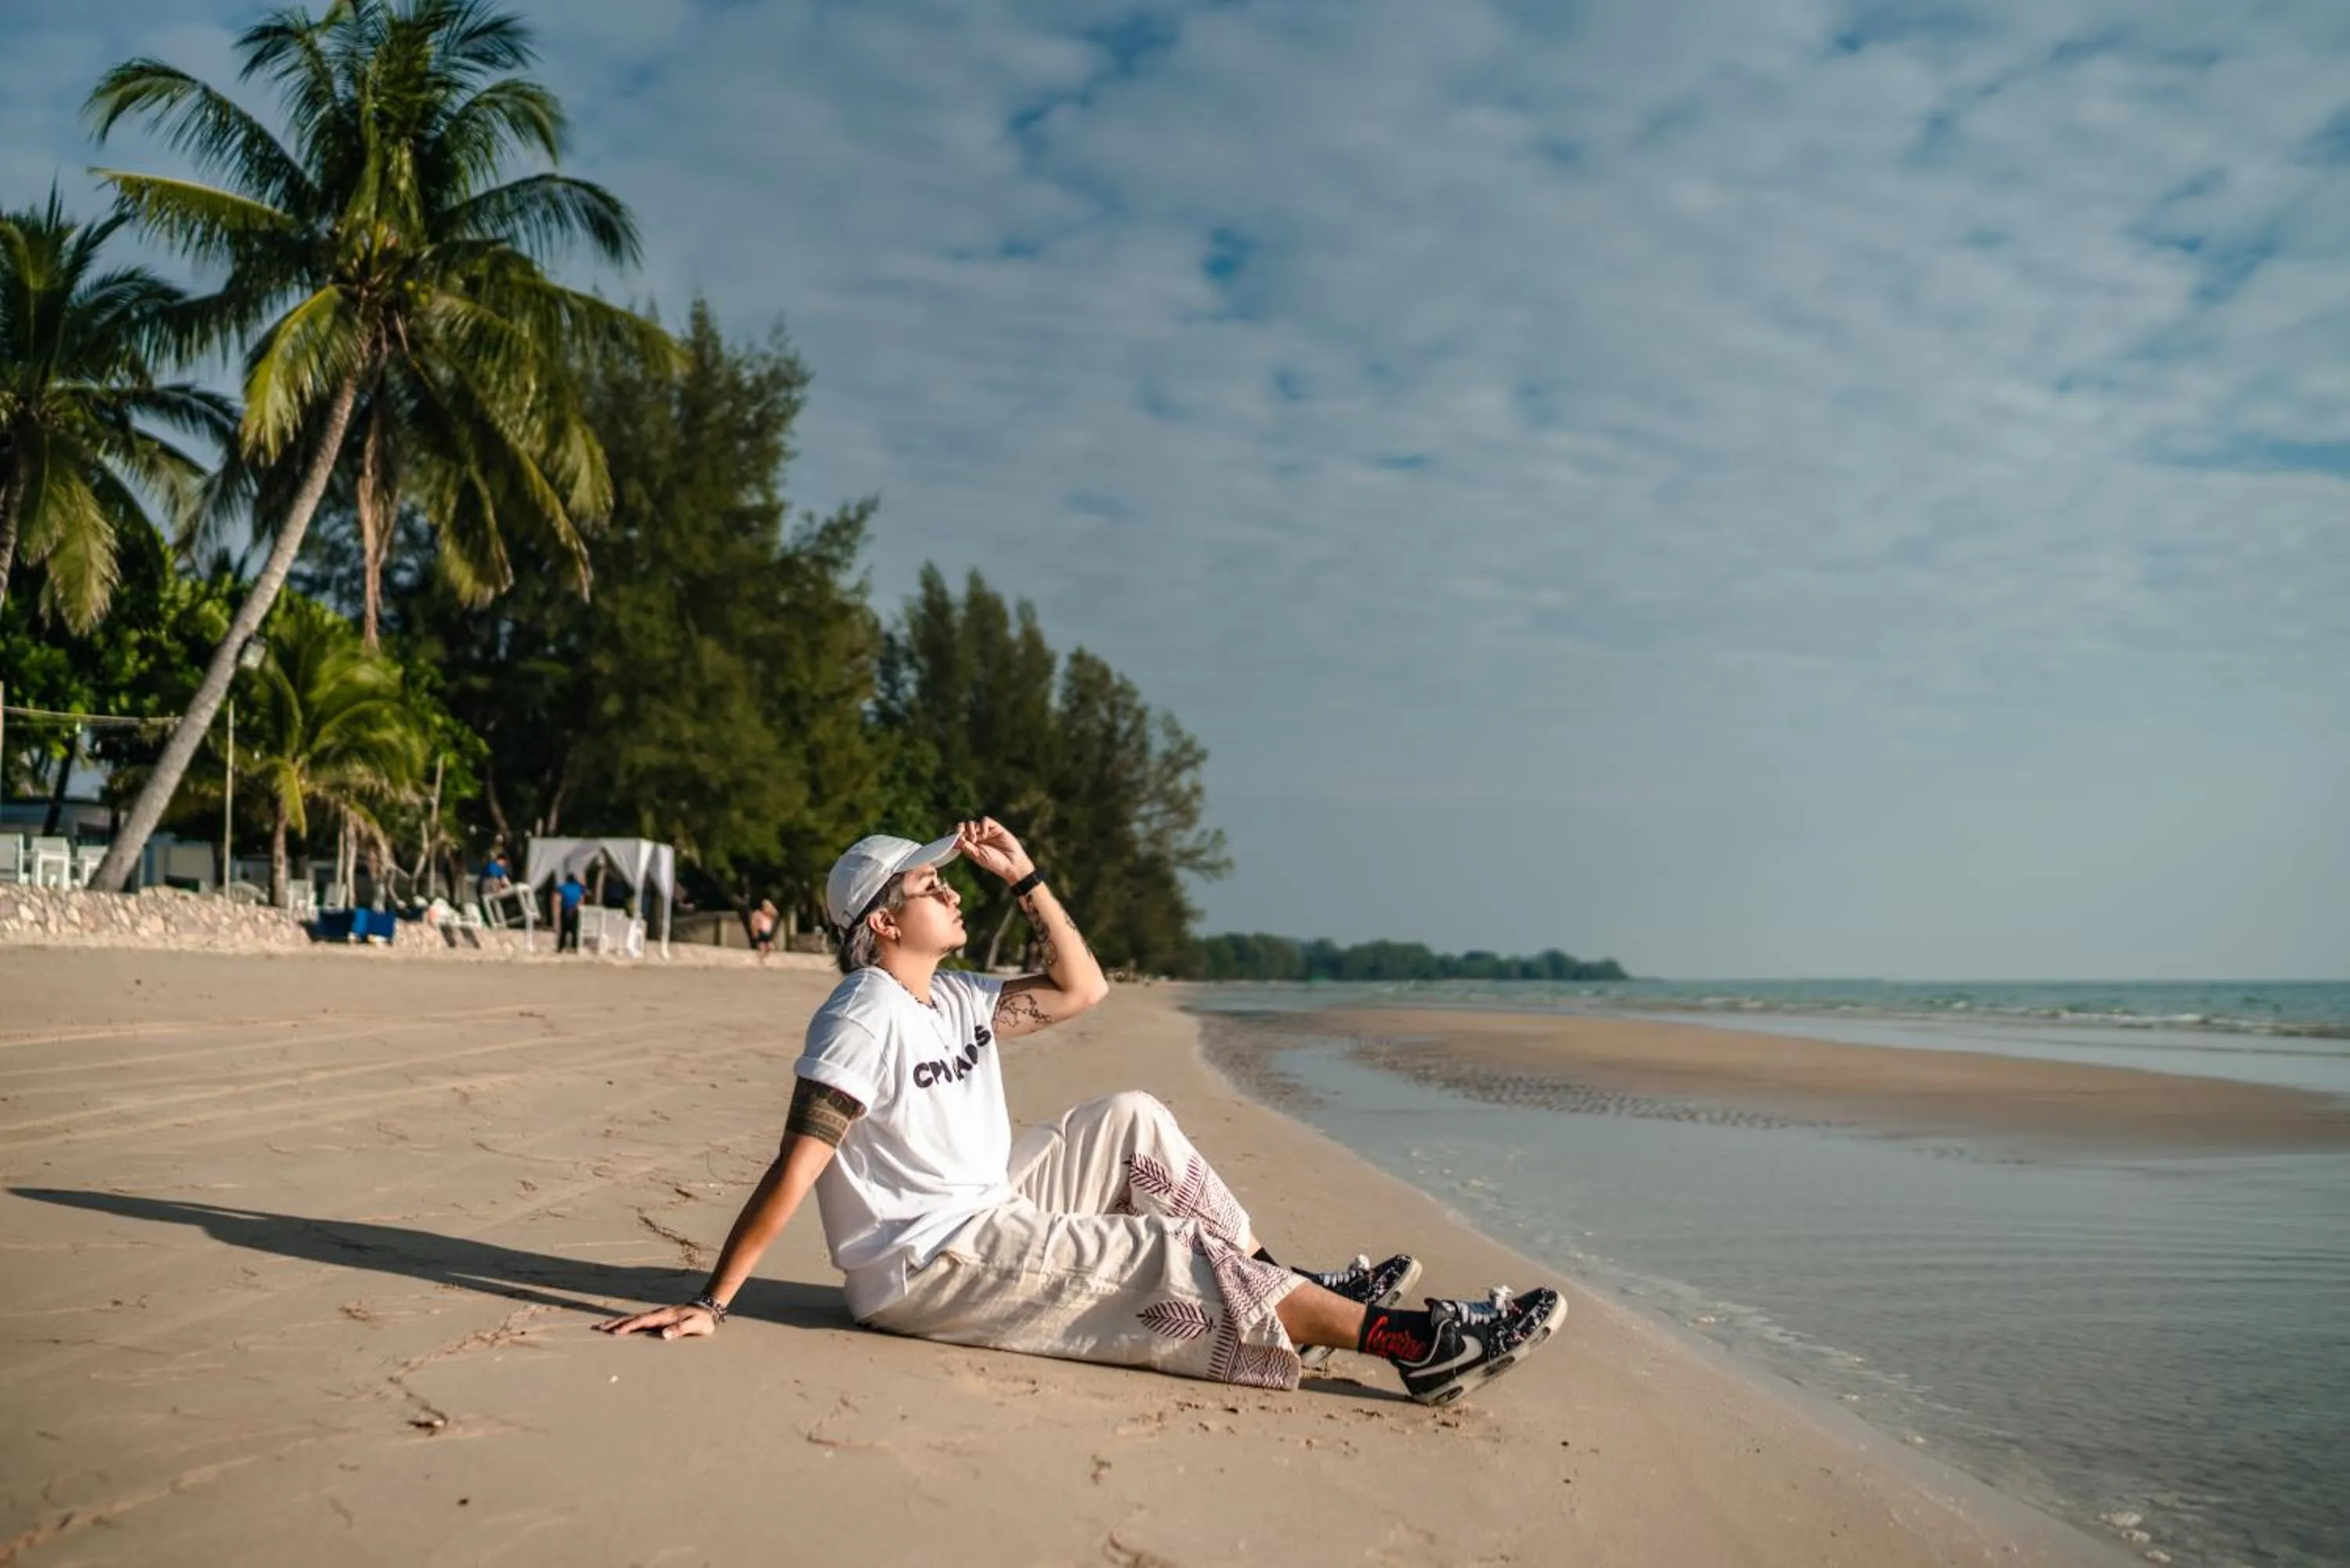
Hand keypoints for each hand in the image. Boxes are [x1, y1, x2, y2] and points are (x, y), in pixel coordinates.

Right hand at [596, 1303, 717, 1339]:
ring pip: (634, 1318)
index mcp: (664, 1316)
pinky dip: (627, 1323)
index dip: (629, 1327)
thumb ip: (681, 1329)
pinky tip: (621, 1328)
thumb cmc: (702, 1320)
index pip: (643, 1321)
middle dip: (616, 1323)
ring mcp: (656, 1316)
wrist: (708, 1308)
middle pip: (633, 1318)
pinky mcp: (658, 1319)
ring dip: (618, 1322)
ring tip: (603, 1327)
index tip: (615, 1332)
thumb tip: (664, 1334)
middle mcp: (657, 1314)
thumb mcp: (695, 1325)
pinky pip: (639, 1321)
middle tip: (599, 1328)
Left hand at [955, 818, 1034, 884]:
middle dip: (959, 828)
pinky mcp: (994, 827)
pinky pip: (985, 820)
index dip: (952, 834)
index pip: (957, 836)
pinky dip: (983, 826)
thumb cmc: (994, 862)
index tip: (949, 836)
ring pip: (972, 823)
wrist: (1011, 863)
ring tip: (974, 839)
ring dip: (970, 829)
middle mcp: (976, 837)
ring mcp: (985, 832)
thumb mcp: (977, 855)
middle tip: (959, 833)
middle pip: (963, 827)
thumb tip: (954, 840)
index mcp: (969, 845)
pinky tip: (985, 835)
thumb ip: (966, 847)